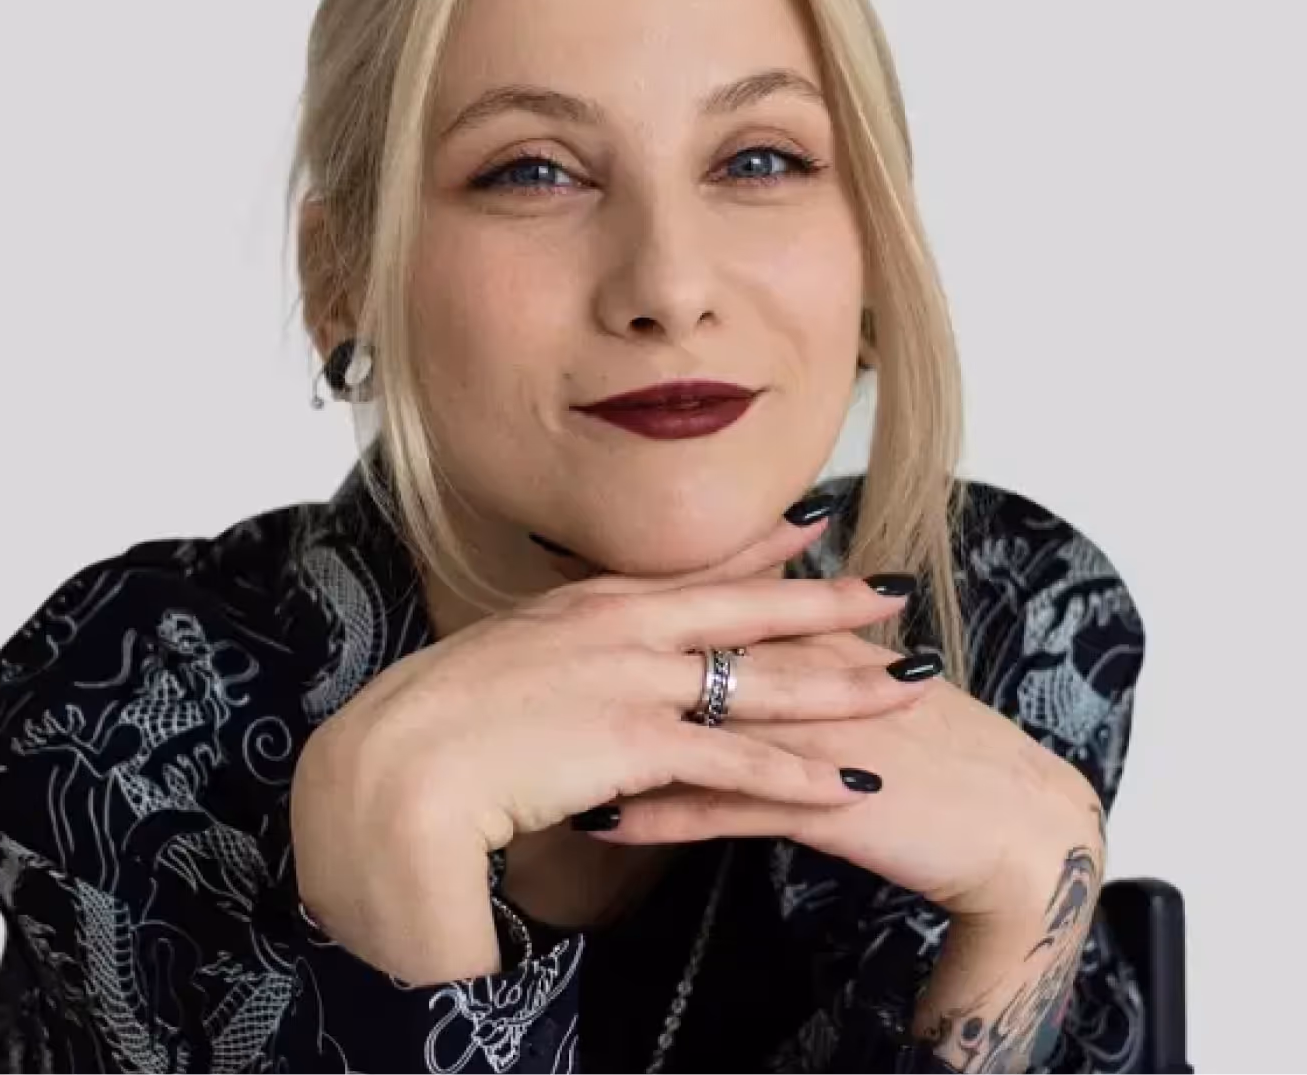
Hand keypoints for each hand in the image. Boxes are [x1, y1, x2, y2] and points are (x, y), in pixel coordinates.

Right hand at [290, 510, 927, 980]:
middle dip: (829, 603)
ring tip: (909, 687)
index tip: (815, 524)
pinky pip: (734, 762)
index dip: (761, 547)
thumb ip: (558, 653)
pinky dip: (796, 774)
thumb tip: (585, 662)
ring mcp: (630, 680)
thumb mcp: (505, 659)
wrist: (398, 765)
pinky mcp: (631, 742)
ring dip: (841, 688)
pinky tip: (848, 782)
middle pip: (748, 612)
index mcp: (591, 605)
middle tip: (895, 590)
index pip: (694, 568)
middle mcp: (621, 627)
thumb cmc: (438, 719)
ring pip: (760, 682)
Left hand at [582, 628, 1105, 924]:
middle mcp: (808, 675)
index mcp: (818, 642)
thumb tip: (757, 636)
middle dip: (610, 663)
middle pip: (693, 657)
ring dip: (616, 743)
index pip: (722, 606)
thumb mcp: (872, 686)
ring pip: (695, 729)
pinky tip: (604, 822)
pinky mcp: (821, 800)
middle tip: (530, 665)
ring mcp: (811, 733)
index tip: (569, 595)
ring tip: (543, 751)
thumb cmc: (939, 750)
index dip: (646, 603)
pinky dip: (660, 815)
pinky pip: (724, 807)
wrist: (1015, 820)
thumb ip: (811, 655)